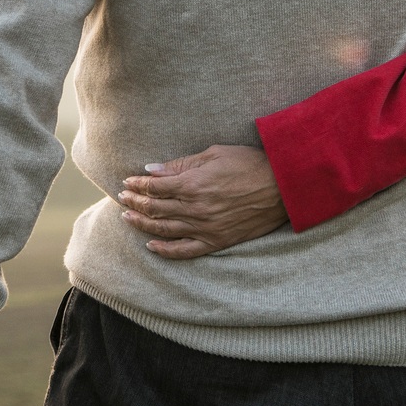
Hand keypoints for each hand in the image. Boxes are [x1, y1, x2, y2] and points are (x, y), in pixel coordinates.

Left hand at [119, 144, 288, 259]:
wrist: (283, 187)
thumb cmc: (250, 164)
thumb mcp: (214, 154)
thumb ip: (181, 164)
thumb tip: (152, 169)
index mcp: (193, 185)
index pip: (154, 187)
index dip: (137, 184)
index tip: (127, 181)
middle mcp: (195, 209)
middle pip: (155, 209)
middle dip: (135, 202)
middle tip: (122, 198)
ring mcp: (206, 228)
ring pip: (164, 230)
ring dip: (142, 224)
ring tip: (128, 218)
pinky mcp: (217, 241)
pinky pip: (186, 251)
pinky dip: (166, 250)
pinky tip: (152, 246)